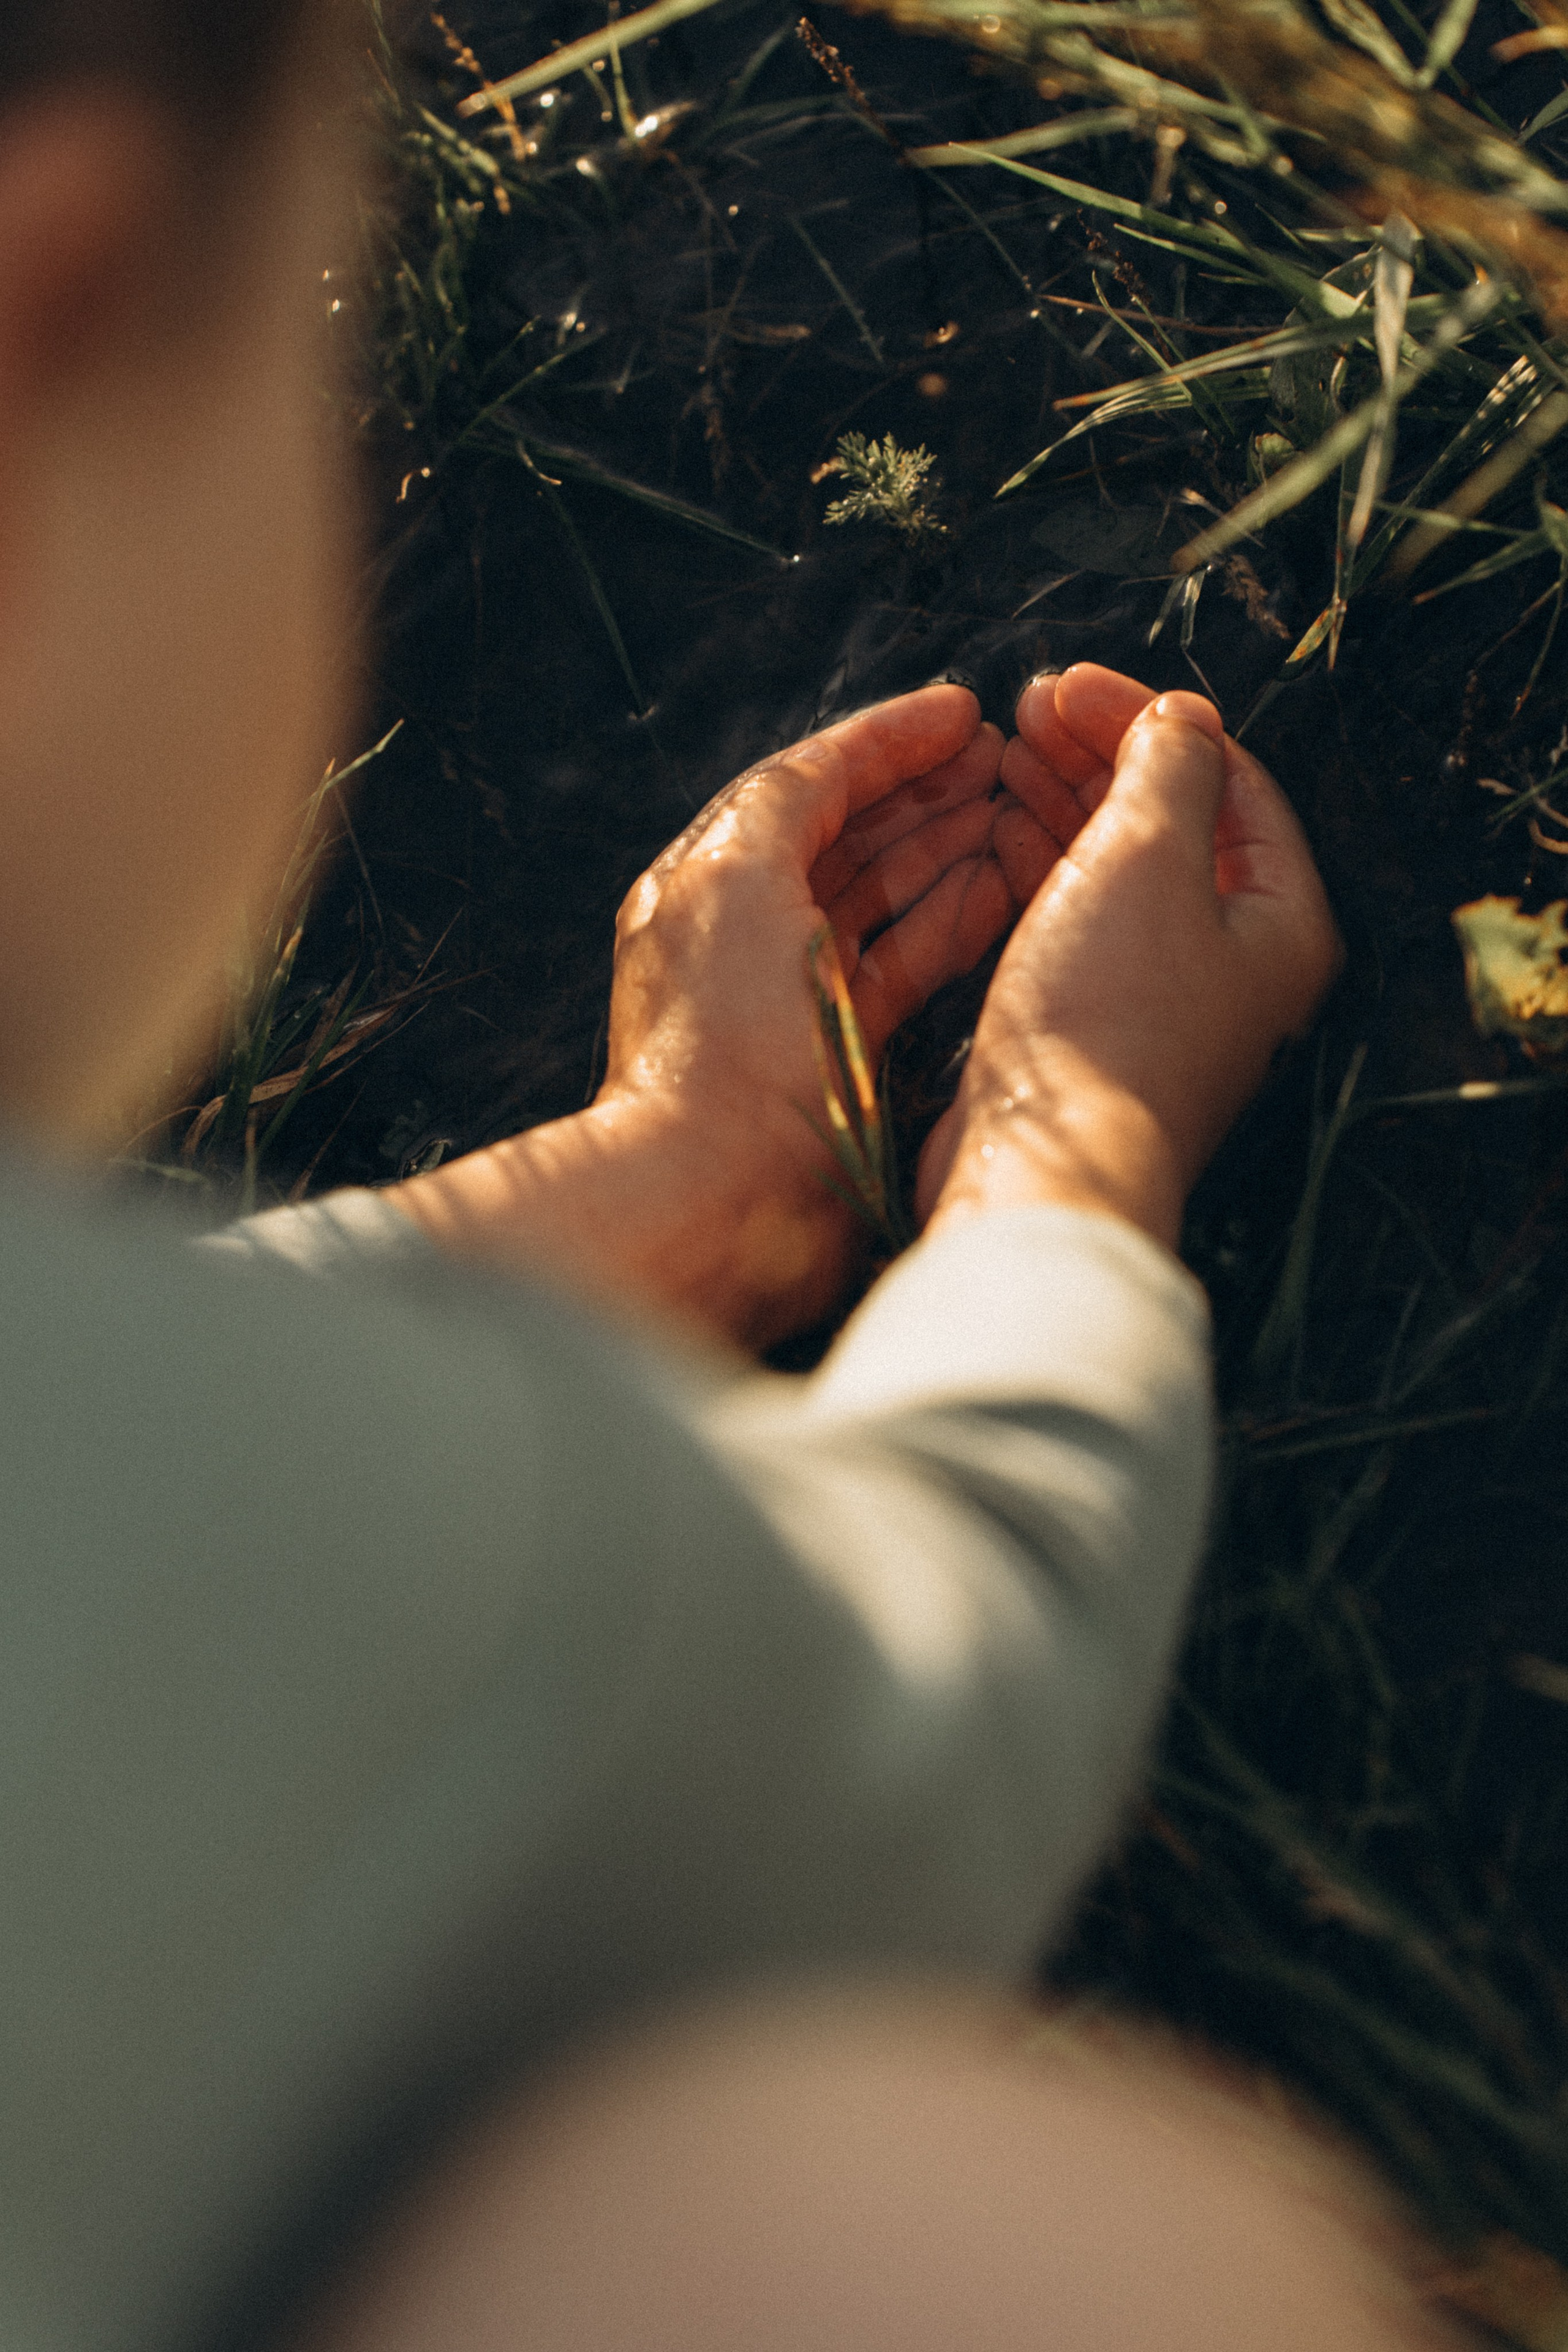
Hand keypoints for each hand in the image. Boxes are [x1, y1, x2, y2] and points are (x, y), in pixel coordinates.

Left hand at [394, 686, 1010, 1347]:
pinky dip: (953, 922)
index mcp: (711, 881)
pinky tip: (1002, 887)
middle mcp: (750, 935)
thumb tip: (853, 757)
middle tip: (1007, 757)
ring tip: (1018, 809)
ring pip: (885, 896)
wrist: (718, 1198)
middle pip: (850, 834)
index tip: (965, 711)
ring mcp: (799, 998)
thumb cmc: (720, 1047)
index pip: (808, 782)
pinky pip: (906, 965)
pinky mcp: (845, 1054)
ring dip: (950, 846)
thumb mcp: (738, 880)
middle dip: (928, 787)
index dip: (887, 740)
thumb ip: (788, 800)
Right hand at [919, 664, 1342, 1249]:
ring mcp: (1163, 999)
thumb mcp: (1146, 857)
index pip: (1231, 783)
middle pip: (1175, 823)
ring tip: (1003, 756)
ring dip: (1064, 805)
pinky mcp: (1096, 1027)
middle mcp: (1235, 963)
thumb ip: (1170, 769)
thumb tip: (1181, 719)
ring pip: (1120, 871)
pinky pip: (1079, 922)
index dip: (1148, 720)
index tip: (1069, 685)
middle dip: (1100, 757)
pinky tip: (999, 832)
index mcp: (1282, 923)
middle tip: (1028, 710)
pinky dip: (1043, 869)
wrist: (1047, 1165)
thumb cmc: (1108, 1020)